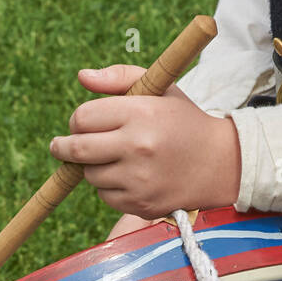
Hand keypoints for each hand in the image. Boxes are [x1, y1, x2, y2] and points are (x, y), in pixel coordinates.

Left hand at [49, 64, 240, 219]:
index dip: (77, 121)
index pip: (83, 117)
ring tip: (112, 158)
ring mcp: (139, 179)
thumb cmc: (184, 121)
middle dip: (63, 147)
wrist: (221, 164)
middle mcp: (138, 147)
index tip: (80, 124)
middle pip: (77, 149)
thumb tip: (82, 77)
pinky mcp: (141, 203)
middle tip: (60, 146)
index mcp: (140, 113)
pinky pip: (105, 196)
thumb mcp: (160, 89)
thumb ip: (119, 77)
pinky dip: (109, 187)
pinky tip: (128, 176)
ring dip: (92, 167)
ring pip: (89, 175)